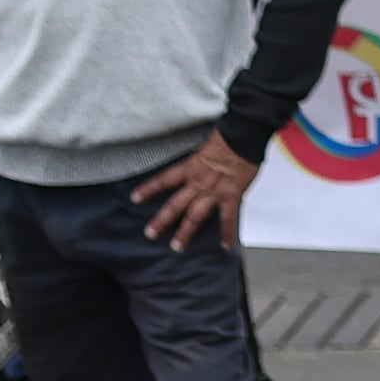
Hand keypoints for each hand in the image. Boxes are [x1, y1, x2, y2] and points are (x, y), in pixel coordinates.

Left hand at [127, 133, 252, 252]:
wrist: (244, 135)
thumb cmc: (228, 136)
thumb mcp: (206, 146)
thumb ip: (200, 160)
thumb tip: (199, 164)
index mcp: (190, 167)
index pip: (164, 180)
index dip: (149, 189)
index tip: (135, 198)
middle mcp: (198, 182)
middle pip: (175, 204)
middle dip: (162, 220)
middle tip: (150, 234)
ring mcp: (214, 191)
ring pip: (195, 215)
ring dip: (186, 232)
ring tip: (177, 246)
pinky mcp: (232, 195)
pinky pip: (228, 217)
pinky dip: (228, 232)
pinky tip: (226, 245)